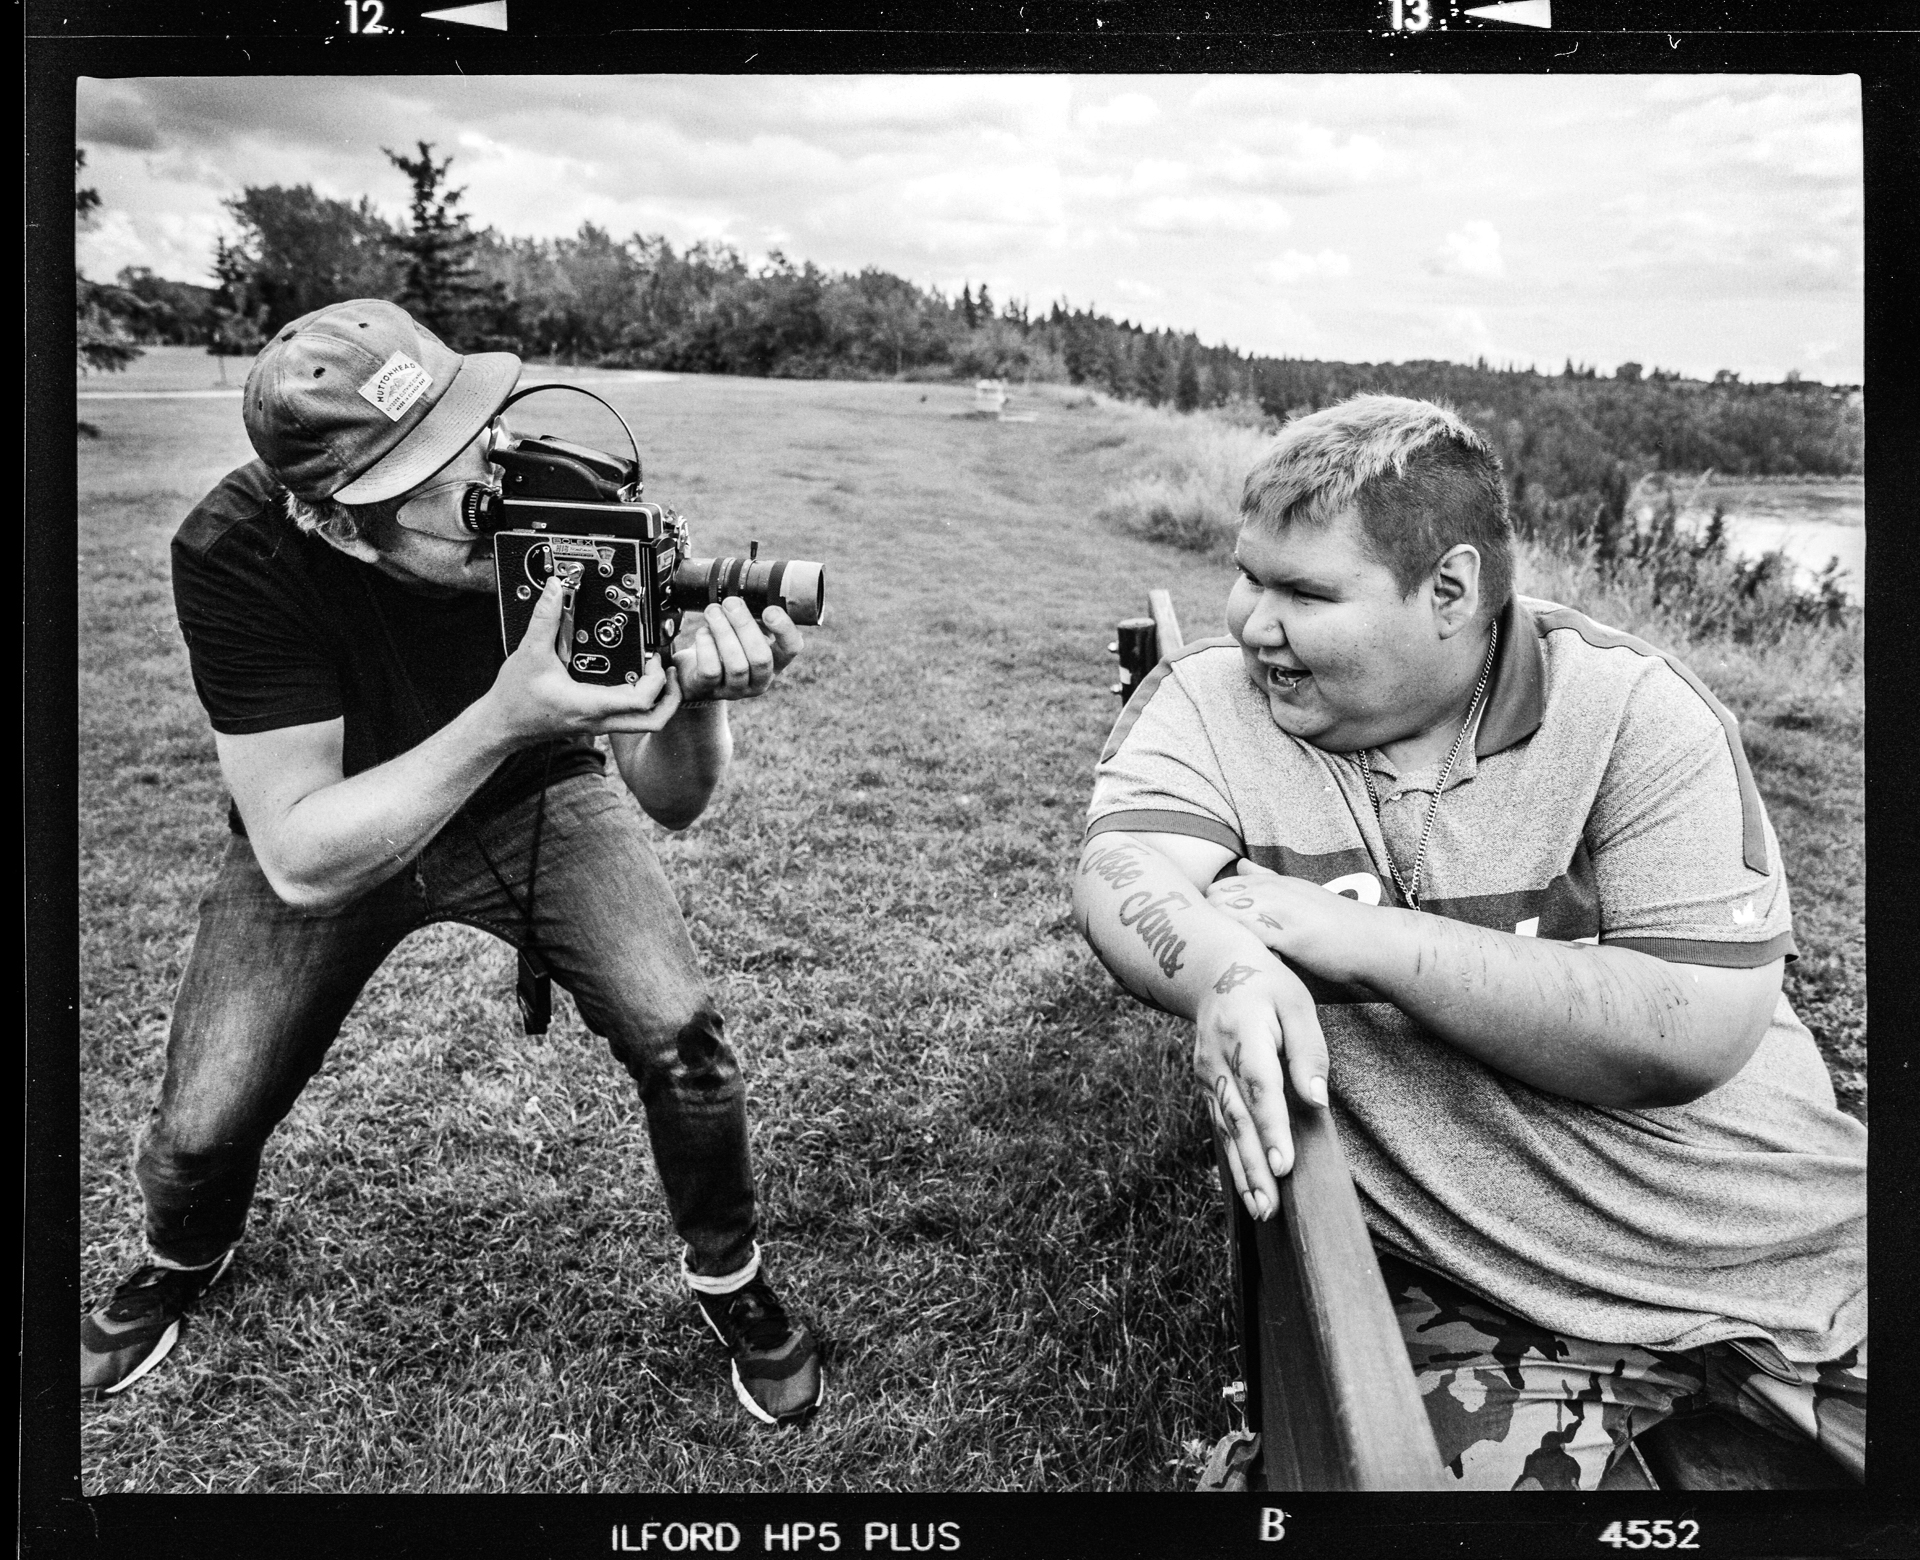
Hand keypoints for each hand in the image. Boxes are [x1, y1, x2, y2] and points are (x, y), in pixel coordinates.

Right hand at [486, 572, 683, 744]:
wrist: (501, 725)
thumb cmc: (515, 699)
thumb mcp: (529, 653)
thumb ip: (544, 619)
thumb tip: (554, 589)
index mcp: (590, 705)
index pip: (640, 702)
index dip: (656, 680)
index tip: (653, 658)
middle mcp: (599, 719)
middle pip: (654, 721)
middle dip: (671, 697)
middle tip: (669, 670)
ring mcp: (598, 724)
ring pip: (644, 723)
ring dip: (659, 701)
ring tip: (659, 674)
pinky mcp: (593, 721)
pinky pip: (627, 717)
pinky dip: (640, 701)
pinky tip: (634, 678)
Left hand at [672, 599, 801, 703]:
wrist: (695, 672)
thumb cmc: (726, 644)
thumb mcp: (745, 631)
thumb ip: (754, 615)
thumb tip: (751, 590)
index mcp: (776, 660)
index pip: (792, 648)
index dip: (784, 629)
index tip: (769, 610)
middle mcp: (760, 680)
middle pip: (761, 657)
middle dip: (745, 626)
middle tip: (731, 603)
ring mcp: (736, 689)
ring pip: (737, 665)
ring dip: (723, 632)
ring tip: (712, 611)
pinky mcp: (711, 690)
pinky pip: (711, 671)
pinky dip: (706, 647)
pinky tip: (703, 632)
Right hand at [1194, 957, 1329, 1220]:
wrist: (1210, 969)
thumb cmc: (1265, 985)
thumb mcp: (1295, 1003)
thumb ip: (1307, 1051)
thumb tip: (1317, 1100)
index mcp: (1244, 1033)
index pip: (1259, 1087)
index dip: (1271, 1128)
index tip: (1284, 1165)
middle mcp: (1217, 1059)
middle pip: (1237, 1119)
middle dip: (1254, 1166)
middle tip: (1270, 1207)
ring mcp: (1206, 1074)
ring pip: (1224, 1130)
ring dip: (1243, 1171)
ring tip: (1261, 1211)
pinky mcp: (1206, 1085)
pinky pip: (1220, 1127)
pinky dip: (1233, 1159)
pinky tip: (1248, 1188)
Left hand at [1206, 862, 1372, 983]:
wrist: (1375, 941)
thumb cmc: (1338, 927)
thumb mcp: (1299, 894)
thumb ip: (1267, 881)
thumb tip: (1241, 865)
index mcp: (1272, 883)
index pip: (1220, 888)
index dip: (1213, 911)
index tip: (1218, 935)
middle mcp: (1272, 890)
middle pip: (1215, 899)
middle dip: (1209, 922)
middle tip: (1216, 949)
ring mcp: (1279, 909)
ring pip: (1225, 913)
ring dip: (1220, 935)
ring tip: (1225, 958)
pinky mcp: (1287, 932)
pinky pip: (1247, 934)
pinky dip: (1239, 947)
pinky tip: (1241, 965)